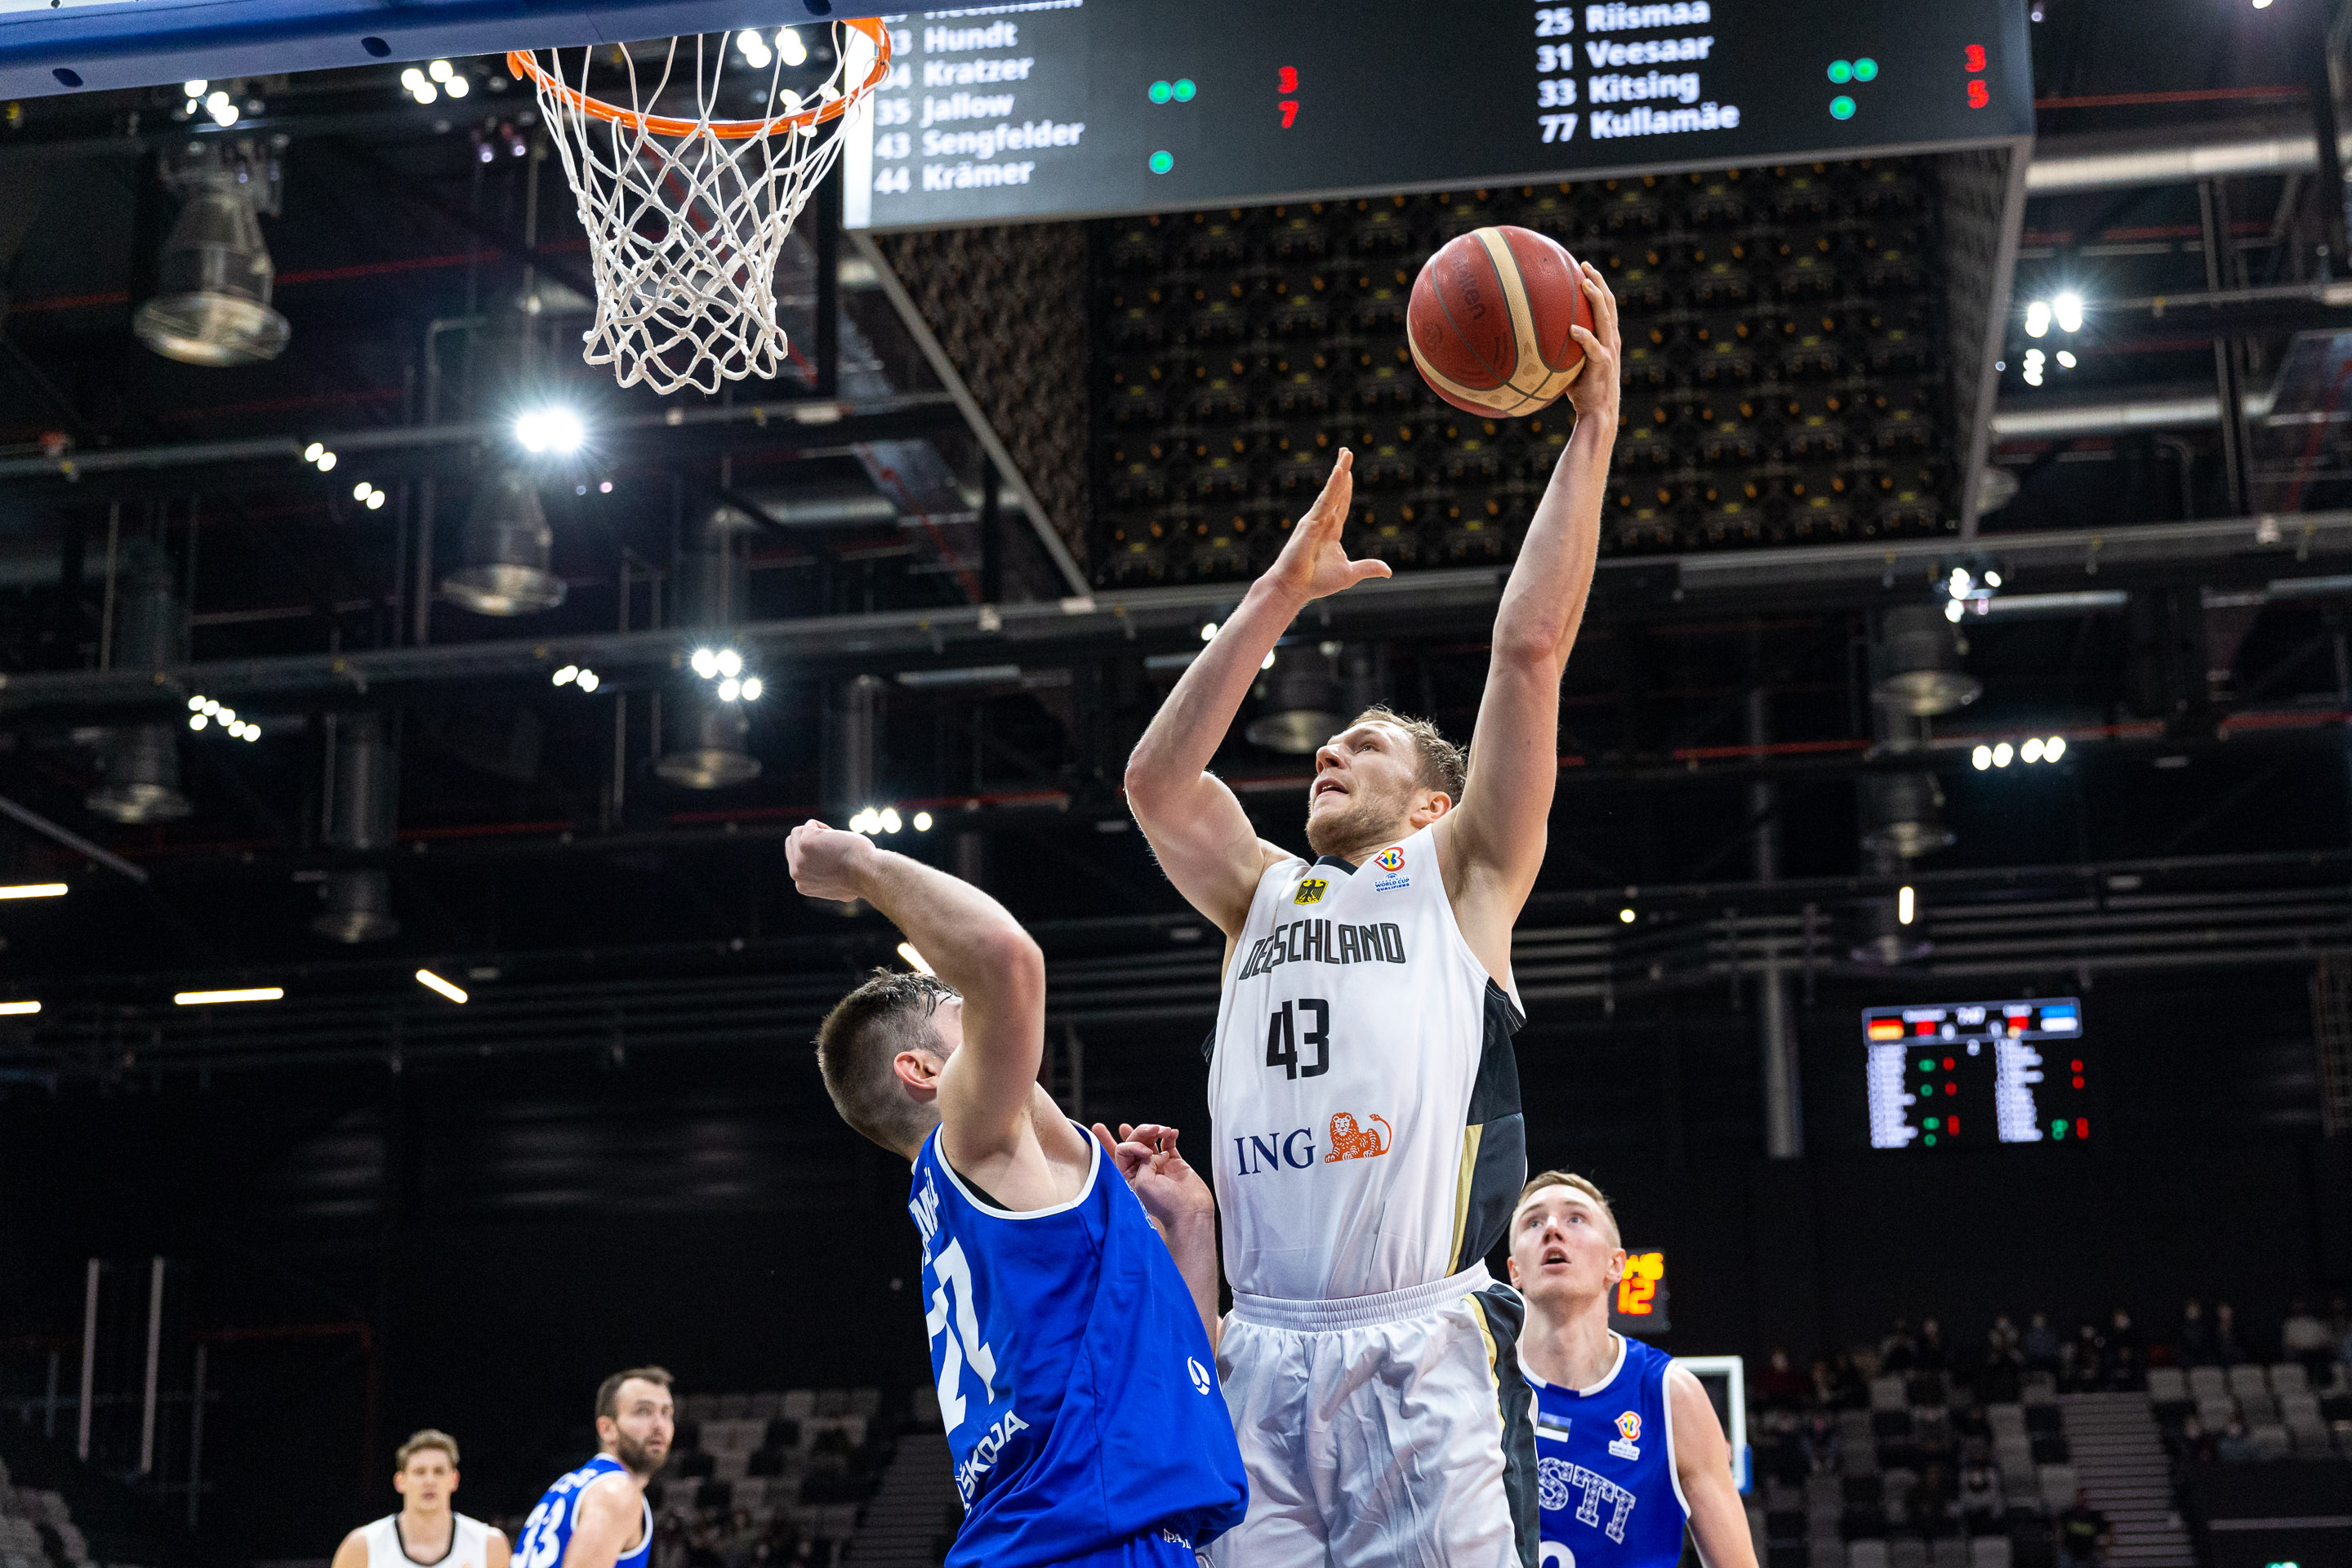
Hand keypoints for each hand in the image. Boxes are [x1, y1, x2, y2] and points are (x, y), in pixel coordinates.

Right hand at [785, 819, 875, 902]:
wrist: (866, 871)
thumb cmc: (859, 877)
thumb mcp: (840, 890)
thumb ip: (827, 884)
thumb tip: (833, 886)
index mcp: (801, 885)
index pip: (797, 860)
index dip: (816, 854)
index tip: (834, 861)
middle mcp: (796, 874)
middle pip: (792, 845)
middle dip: (812, 842)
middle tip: (834, 850)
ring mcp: (799, 859)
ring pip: (798, 833)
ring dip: (817, 833)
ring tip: (834, 844)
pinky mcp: (805, 843)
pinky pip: (810, 824)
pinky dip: (824, 827)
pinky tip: (836, 839)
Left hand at [1091, 1122, 1214, 1228]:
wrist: (1191, 1212)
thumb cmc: (1166, 1205)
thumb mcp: (1144, 1183)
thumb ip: (1143, 1163)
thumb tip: (1153, 1154)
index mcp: (1129, 1177)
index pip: (1123, 1151)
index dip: (1133, 1145)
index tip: (1146, 1153)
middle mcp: (1142, 1170)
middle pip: (1136, 1142)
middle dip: (1143, 1132)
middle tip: (1153, 1129)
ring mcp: (1159, 1166)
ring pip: (1152, 1141)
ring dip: (1156, 1131)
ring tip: (1165, 1130)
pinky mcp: (1174, 1163)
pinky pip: (1169, 1144)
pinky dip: (1170, 1136)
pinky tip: (1172, 1133)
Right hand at [1261, 450, 1390, 607]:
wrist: (1294, 589)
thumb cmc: (1316, 582)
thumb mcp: (1350, 573)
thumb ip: (1368, 567)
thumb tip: (1389, 570)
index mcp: (1331, 531)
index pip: (1342, 504)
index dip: (1347, 488)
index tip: (1349, 471)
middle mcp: (1322, 522)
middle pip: (1336, 491)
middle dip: (1342, 470)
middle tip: (1346, 450)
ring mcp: (1315, 520)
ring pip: (1331, 491)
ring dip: (1340, 470)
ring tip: (1346, 453)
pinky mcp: (1310, 523)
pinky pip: (1324, 501)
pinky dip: (1333, 486)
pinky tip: (1340, 472)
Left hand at [1564, 260, 1621, 427]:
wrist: (1598, 414)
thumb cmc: (1581, 392)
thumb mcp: (1571, 365)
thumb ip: (1562, 349)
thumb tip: (1532, 339)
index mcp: (1606, 338)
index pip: (1605, 305)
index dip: (1598, 285)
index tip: (1585, 268)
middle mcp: (1611, 340)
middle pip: (1609, 304)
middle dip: (1599, 282)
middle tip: (1585, 265)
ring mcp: (1609, 351)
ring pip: (1606, 319)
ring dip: (1596, 300)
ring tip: (1584, 284)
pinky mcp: (1602, 365)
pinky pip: (1593, 348)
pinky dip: (1584, 337)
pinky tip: (1572, 329)